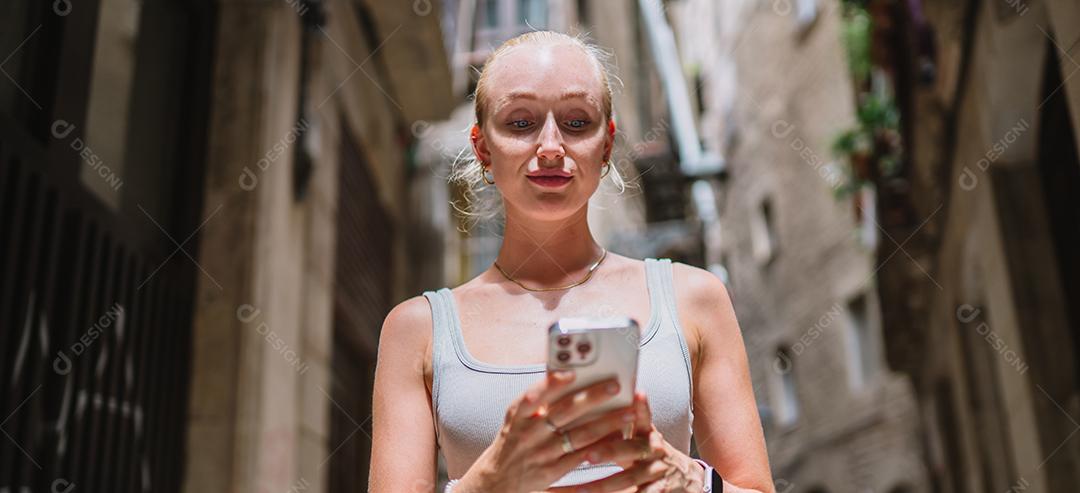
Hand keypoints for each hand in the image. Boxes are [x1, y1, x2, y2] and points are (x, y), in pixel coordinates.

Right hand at [456, 371, 640, 492]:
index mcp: (519, 415)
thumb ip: (537, 400)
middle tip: (615, 386)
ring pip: (579, 435)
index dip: (552, 383)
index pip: (534, 395)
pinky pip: (581, 456)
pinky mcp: (552, 471)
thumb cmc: (514, 440)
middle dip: (592, 397)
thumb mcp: (516, 418)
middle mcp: (530, 433)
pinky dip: (601, 446)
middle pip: (565, 412)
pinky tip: (618, 437)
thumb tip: (566, 375)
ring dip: (606, 422)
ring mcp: (542, 453)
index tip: (573, 373)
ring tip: (628, 412)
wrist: (496, 479)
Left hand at [549, 392, 706, 492]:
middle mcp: (655, 451)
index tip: (636, 394)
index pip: (644, 418)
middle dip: (609, 451)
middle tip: (587, 455)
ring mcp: (659, 473)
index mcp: (649, 434)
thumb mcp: (642, 439)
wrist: (688, 479)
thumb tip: (587, 411)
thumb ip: (621, 427)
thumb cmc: (652, 455)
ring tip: (580, 489)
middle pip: (632, 449)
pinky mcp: (661, 491)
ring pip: (630, 479)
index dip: (641, 408)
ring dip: (604, 485)